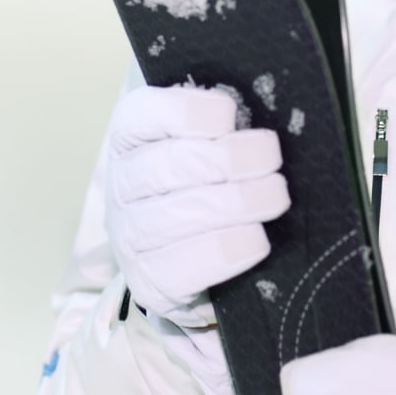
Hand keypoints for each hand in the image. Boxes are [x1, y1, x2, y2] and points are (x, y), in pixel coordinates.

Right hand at [103, 85, 288, 325]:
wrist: (189, 255)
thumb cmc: (206, 184)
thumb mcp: (209, 143)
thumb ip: (225, 127)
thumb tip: (267, 115)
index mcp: (131, 139)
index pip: (141, 117)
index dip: (184, 113)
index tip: (229, 113)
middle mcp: (121, 186)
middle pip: (165, 167)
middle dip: (226, 159)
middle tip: (270, 157)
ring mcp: (129, 236)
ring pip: (174, 216)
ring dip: (233, 203)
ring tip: (275, 195)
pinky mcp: (148, 281)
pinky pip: (181, 267)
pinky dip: (224, 251)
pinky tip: (256, 239)